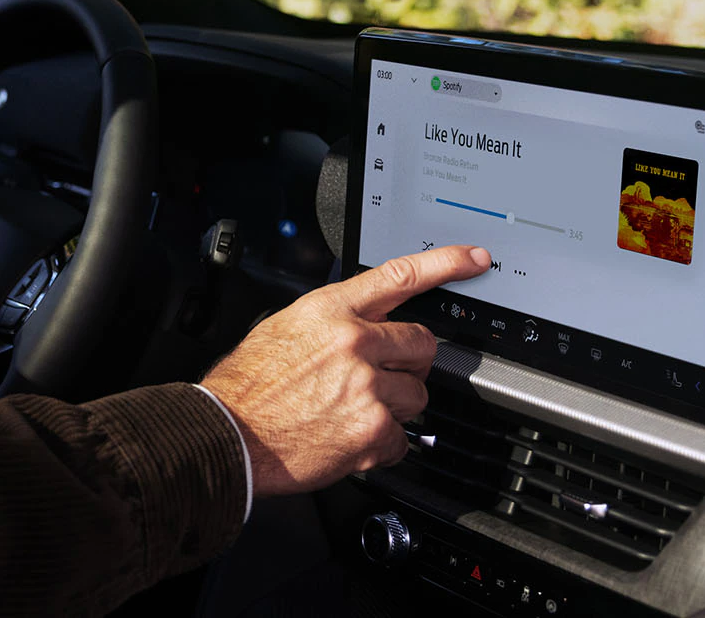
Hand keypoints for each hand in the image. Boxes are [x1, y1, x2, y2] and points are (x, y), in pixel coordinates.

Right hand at [201, 244, 490, 496]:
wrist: (228, 436)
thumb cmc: (248, 386)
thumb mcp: (285, 329)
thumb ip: (333, 322)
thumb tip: (366, 324)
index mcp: (331, 310)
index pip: (401, 275)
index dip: (446, 263)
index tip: (475, 259)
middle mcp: (354, 342)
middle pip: (423, 345)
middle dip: (409, 364)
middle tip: (379, 379)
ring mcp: (366, 386)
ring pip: (417, 395)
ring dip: (395, 408)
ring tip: (353, 414)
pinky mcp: (371, 429)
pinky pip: (402, 439)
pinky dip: (382, 446)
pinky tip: (350, 440)